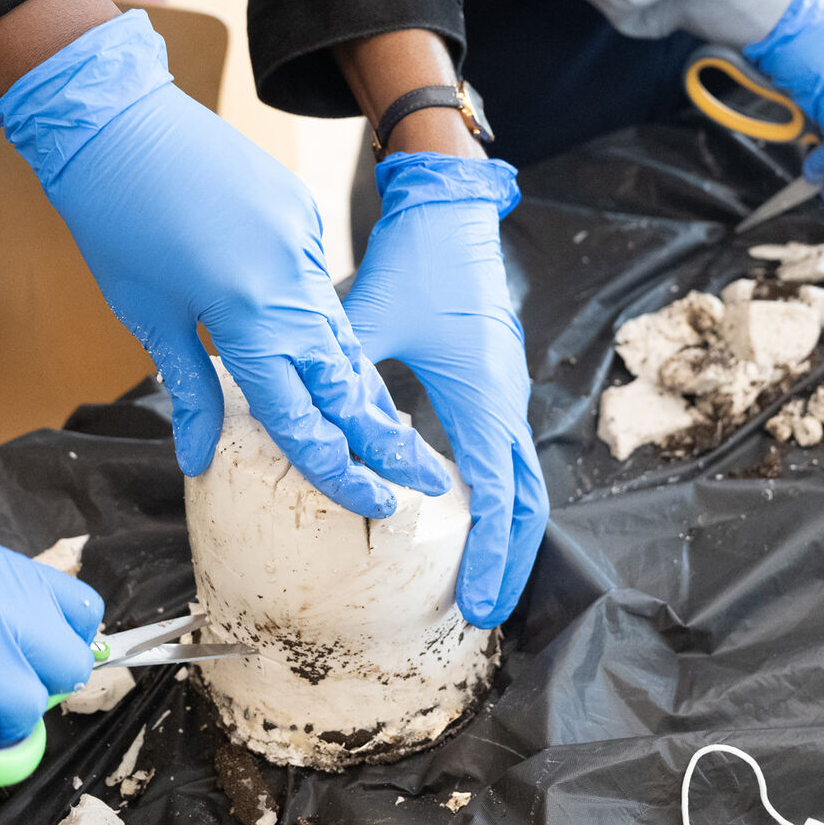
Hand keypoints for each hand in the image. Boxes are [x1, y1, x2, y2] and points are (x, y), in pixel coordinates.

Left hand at [0, 12, 449, 517]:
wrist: (119, 118)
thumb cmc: (117, 219)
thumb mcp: (147, 313)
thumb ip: (190, 384)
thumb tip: (199, 455)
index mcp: (248, 317)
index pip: (303, 416)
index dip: (338, 468)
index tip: (372, 502)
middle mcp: (290, 285)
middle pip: (347, 381)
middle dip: (385, 439)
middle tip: (426, 480)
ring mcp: (304, 245)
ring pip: (342, 334)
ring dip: (363, 388)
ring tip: (395, 435)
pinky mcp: (303, 214)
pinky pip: (322, 284)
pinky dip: (325, 323)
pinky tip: (331, 350)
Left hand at [343, 155, 547, 626]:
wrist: (451, 209)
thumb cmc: (417, 257)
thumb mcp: (370, 316)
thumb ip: (340, 370)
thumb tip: (297, 410)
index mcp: (482, 395)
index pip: (497, 497)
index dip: (487, 555)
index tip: (471, 603)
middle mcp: (505, 401)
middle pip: (526, 505)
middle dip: (509, 563)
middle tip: (481, 615)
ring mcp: (506, 394)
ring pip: (523, 485)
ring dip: (508, 538)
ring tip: (480, 585)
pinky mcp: (496, 387)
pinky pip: (509, 459)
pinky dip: (501, 503)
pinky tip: (471, 524)